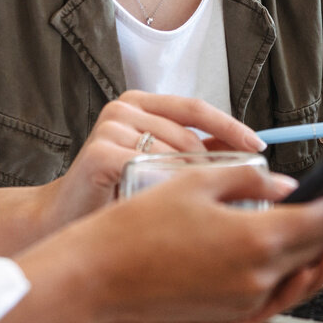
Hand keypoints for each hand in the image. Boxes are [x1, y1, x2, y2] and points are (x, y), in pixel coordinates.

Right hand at [22, 158, 322, 322]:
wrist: (93, 281)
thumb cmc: (131, 232)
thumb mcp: (193, 184)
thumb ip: (247, 180)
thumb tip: (283, 183)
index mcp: (255, 240)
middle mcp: (257, 277)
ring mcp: (244, 300)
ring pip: (305, 273)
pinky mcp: (228, 313)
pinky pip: (279, 292)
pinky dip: (303, 276)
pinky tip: (311, 265)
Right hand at [40, 90, 265, 229]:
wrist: (64, 219)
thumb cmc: (114, 193)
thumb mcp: (160, 165)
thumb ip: (195, 154)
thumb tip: (247, 155)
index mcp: (140, 104)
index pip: (196, 108)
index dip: (230, 127)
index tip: (259, 147)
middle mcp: (124, 109)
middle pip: (188, 136)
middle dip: (216, 168)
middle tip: (236, 194)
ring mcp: (110, 128)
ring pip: (173, 156)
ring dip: (190, 186)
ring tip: (198, 212)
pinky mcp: (100, 153)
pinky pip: (152, 172)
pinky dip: (167, 193)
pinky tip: (172, 212)